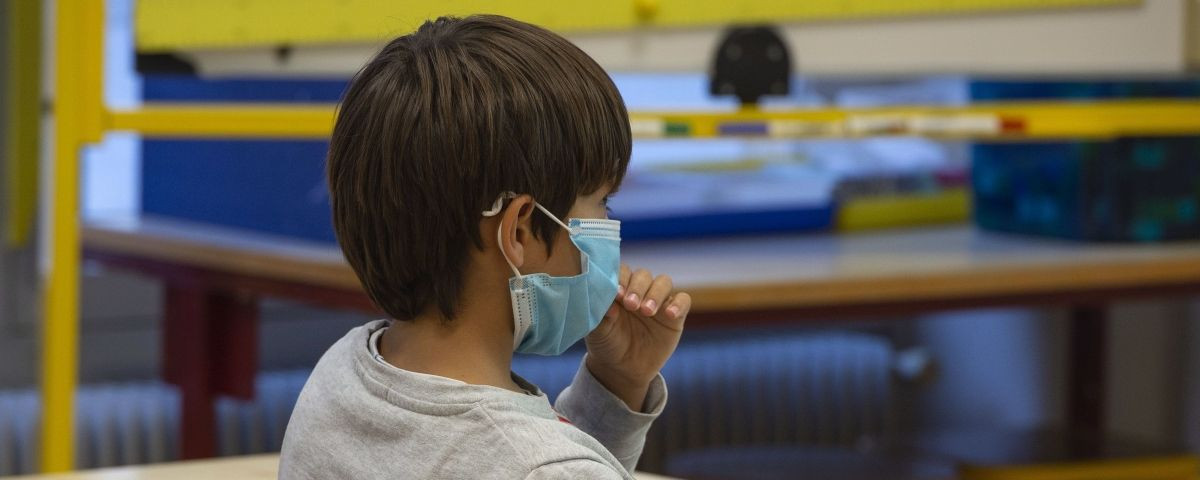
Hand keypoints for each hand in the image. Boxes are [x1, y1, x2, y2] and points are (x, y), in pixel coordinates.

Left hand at [585, 264, 690, 410]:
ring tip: (647, 311)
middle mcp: (640, 290)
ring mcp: (659, 301)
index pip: (622, 272)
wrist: (623, 369)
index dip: (621, 279)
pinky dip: (678, 304)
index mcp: (619, 288)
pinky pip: (684, 300)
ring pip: (663, 282)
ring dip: (656, 293)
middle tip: (631, 305)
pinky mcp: (675, 315)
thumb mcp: (599, 332)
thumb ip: (601, 316)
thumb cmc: (608, 344)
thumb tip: (609, 306)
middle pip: (643, 275)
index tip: (616, 294)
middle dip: (638, 287)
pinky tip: (670, 315)